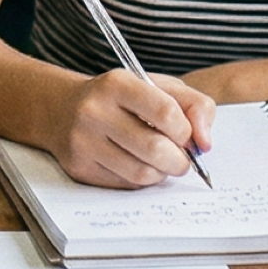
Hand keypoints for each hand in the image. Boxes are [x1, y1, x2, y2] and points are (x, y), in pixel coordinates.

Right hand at [49, 70, 215, 188]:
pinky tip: (136, 164)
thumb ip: (195, 106)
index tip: (187, 136)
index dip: (186, 131)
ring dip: (161, 173)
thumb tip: (205, 144)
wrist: (62, 109)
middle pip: (155, 149)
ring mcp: (83, 141)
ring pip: (142, 172)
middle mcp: (95, 111)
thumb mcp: (159, 87)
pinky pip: (125, 184)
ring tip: (160, 161)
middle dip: (179, 160)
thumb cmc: (122, 99)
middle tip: (181, 159)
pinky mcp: (79, 168)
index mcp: (117, 83)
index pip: (165, 113)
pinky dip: (141, 179)